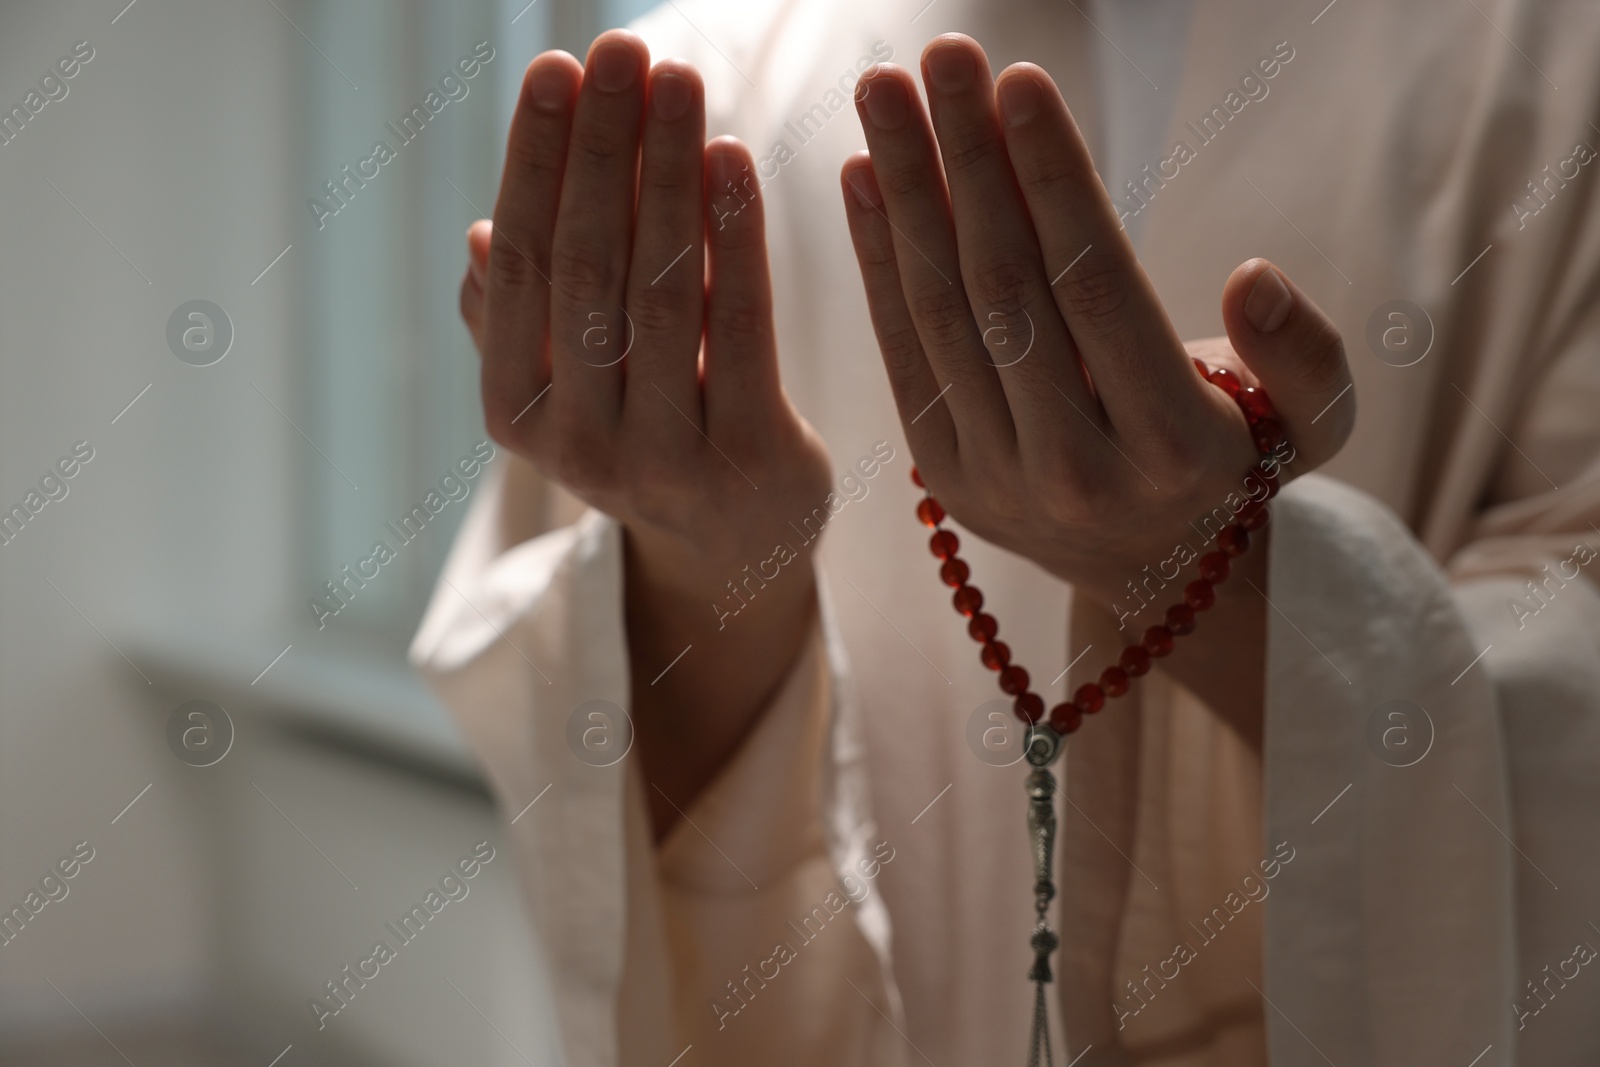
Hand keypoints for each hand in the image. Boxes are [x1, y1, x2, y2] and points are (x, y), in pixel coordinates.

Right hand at [460, 32, 831, 832]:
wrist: (735, 552)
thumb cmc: (646, 435)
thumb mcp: (569, 390)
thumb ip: (523, 322)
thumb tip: (481, 237)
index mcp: (517, 413)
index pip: (520, 266)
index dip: (534, 162)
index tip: (554, 68)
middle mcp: (578, 445)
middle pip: (588, 268)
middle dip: (603, 149)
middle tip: (622, 49)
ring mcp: (663, 460)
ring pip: (661, 292)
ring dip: (670, 174)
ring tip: (681, 83)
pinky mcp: (749, 459)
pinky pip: (741, 329)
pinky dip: (735, 238)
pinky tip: (736, 161)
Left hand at [838, 35, 1352, 613]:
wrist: (1150, 567)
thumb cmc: (1236, 459)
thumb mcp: (1313, 423)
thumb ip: (1305, 355)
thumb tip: (1255, 278)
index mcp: (1171, 450)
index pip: (1096, 288)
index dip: (1053, 179)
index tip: (1020, 81)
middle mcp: (1073, 471)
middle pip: (1005, 289)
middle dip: (966, 161)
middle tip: (943, 54)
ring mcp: (996, 478)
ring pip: (940, 314)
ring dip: (906, 193)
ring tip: (884, 93)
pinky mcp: (943, 474)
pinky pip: (900, 352)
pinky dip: (877, 263)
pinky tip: (860, 178)